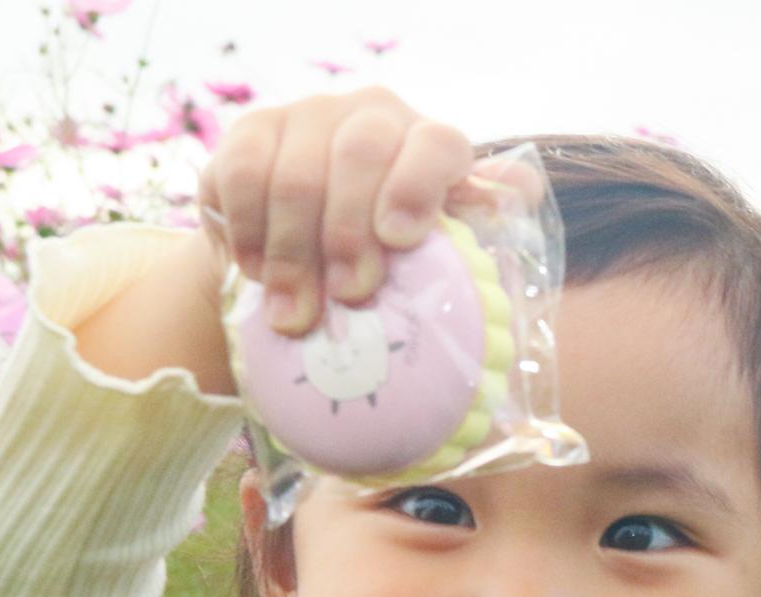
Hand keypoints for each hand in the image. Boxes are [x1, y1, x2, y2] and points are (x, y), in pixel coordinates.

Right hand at [193, 85, 540, 337]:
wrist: (316, 255)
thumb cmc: (397, 266)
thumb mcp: (446, 257)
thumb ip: (482, 232)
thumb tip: (521, 196)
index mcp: (430, 144)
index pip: (437, 143)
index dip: (419, 186)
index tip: (400, 240)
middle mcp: (372, 117)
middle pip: (360, 154)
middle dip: (351, 231)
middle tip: (349, 296)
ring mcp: (307, 119)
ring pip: (295, 174)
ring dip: (294, 253)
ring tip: (296, 315)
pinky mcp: (250, 135)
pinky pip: (239, 176)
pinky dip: (247, 232)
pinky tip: (257, 276)